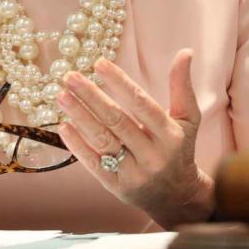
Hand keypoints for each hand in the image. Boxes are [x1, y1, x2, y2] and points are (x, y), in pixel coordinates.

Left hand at [56, 49, 214, 229]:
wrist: (176, 196)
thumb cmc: (179, 149)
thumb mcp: (188, 118)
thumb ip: (182, 85)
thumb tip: (185, 52)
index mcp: (170, 135)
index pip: (141, 104)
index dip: (120, 83)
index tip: (99, 63)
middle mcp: (152, 155)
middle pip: (117, 121)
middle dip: (91, 97)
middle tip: (70, 76)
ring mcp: (133, 173)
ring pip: (103, 141)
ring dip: (80, 117)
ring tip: (61, 96)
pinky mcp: (116, 187)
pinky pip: (93, 164)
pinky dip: (77, 145)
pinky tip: (63, 126)